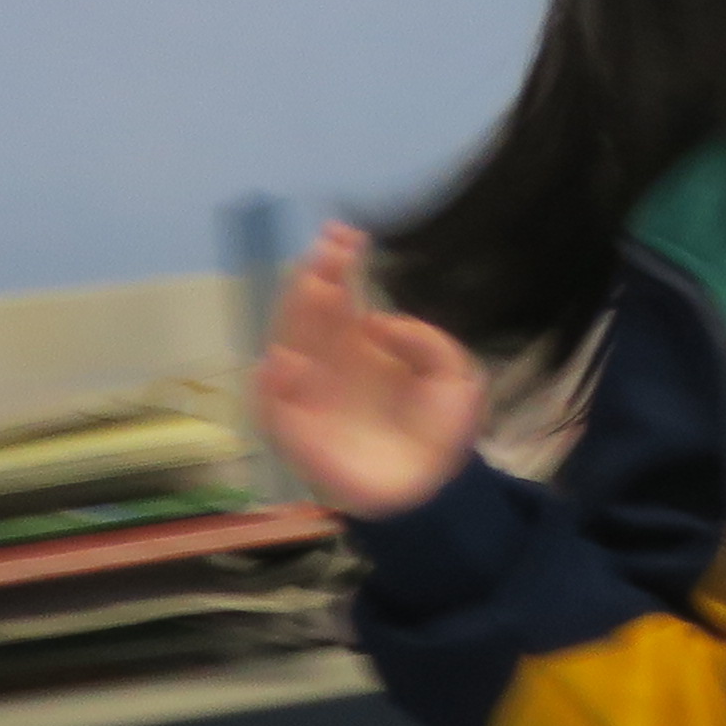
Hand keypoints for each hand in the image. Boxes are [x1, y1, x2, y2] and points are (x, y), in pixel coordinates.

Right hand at [253, 228, 488, 520]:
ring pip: (290, 345)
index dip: (338, 265)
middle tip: (327, 254)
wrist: (433, 489)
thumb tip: (379, 320)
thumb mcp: (455, 376)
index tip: (344, 235)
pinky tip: (283, 361)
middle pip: (312, 314)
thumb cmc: (441, 431)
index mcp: (364, 346)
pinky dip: (270, 384)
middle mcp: (331, 363)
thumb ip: (427, 342)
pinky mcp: (295, 431)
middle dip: (315, 280)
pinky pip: (272, 405)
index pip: (342, 297)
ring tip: (314, 290)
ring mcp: (309, 394)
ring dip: (297, 318)